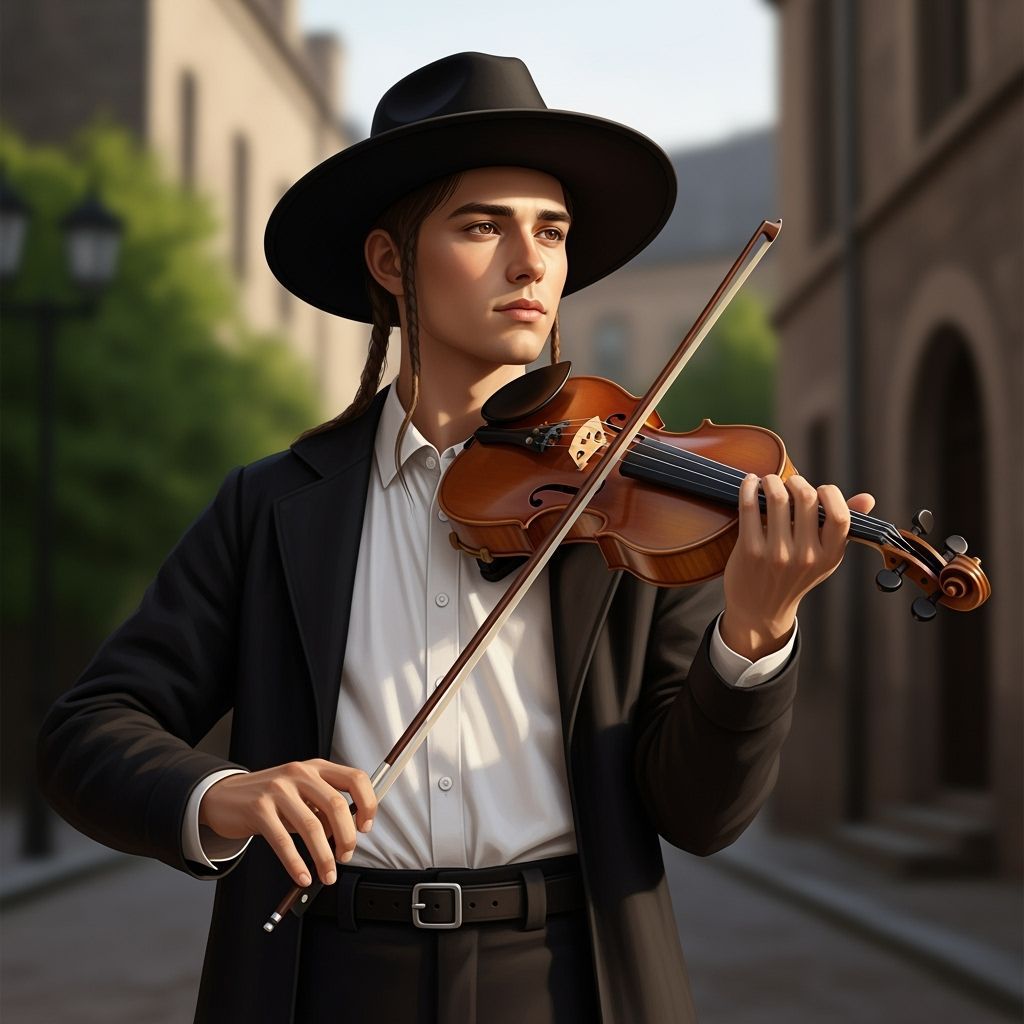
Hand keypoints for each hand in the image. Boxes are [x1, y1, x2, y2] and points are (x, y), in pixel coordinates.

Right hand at [199, 758, 377, 887]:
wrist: (226, 796)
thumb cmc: (271, 799)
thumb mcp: (301, 794)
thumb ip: (323, 808)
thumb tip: (347, 836)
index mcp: (316, 767)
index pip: (355, 778)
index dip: (367, 804)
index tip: (365, 828)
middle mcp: (300, 773)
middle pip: (337, 805)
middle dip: (347, 837)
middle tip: (345, 857)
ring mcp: (278, 789)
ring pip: (312, 826)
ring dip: (324, 857)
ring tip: (328, 875)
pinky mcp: (259, 809)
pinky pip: (283, 842)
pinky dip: (297, 864)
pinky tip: (303, 877)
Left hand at [720, 473, 874, 660]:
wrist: (759, 610)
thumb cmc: (793, 576)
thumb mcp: (823, 558)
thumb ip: (841, 527)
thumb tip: (868, 498)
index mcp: (829, 556)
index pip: (840, 516)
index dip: (830, 494)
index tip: (819, 490)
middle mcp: (806, 556)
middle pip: (806, 499)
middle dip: (796, 482)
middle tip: (788, 482)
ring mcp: (777, 554)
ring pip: (777, 498)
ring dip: (771, 480)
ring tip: (768, 481)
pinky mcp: (750, 550)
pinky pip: (750, 506)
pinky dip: (748, 487)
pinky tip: (750, 483)